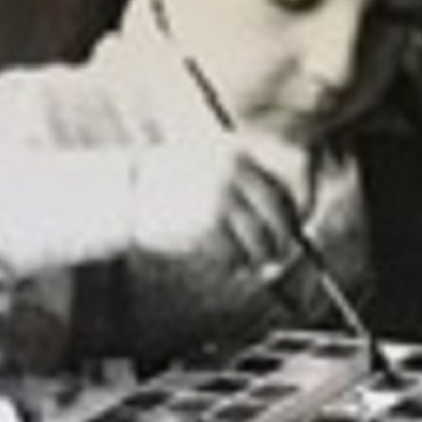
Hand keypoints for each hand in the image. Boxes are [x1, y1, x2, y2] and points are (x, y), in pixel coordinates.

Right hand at [128, 138, 303, 271]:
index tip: (294, 228)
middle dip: (282, 237)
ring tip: (257, 264)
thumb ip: (241, 180)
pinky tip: (234, 267)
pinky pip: (234, 252)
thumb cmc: (167, 179)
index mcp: (237, 154)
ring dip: (262, 256)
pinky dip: (237, 264)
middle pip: (276, 212)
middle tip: (281, 254)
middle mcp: (234, 174)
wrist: (127, 187)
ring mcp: (221, 199)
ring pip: (259, 237)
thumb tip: (278, 215)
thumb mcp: (208, 162)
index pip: (279, 184)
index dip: (293, 211)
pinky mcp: (206, 225)